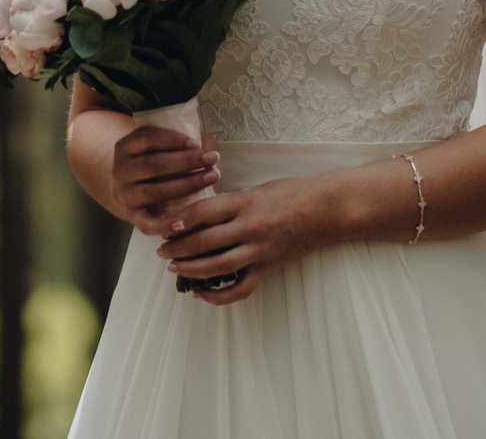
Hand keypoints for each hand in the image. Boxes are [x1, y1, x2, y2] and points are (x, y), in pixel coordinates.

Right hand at [106, 125, 218, 234]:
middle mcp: (121, 170)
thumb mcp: (159, 148)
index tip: (196, 144)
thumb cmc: (153, 164)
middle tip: (213, 158)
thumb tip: (209, 149)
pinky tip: (183, 224)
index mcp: (125, 147)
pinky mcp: (133, 216)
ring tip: (212, 177)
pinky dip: (164, 225)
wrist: (127, 190)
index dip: (172, 139)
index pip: (145, 137)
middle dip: (187, 161)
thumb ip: (184, 144)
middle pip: (153, 164)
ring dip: (187, 185)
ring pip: (155, 192)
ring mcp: (125, 195)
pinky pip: (146, 224)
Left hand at [154, 176, 333, 307]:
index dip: (178, 221)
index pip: (202, 212)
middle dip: (178, 247)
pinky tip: (202, 294)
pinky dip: (219, 295)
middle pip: (204, 241)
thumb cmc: (289, 193)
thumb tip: (197, 214)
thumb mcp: (255, 190)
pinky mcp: (268, 267)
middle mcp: (250, 227)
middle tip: (161, 251)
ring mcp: (259, 250)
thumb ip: (229, 203)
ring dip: (191, 270)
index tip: (162, 227)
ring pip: (218, 266)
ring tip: (174, 268)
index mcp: (244, 203)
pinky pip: (241, 288)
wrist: (324, 210)